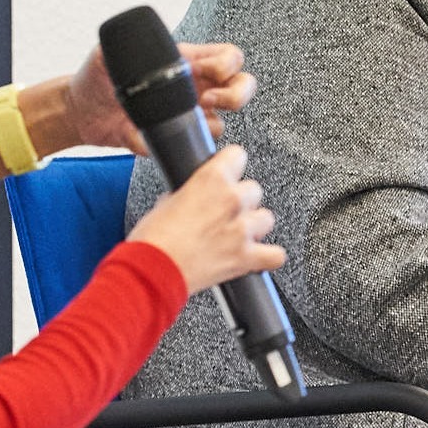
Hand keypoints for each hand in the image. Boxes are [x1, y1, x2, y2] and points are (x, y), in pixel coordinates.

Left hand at [65, 40, 256, 154]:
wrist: (80, 111)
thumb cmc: (97, 77)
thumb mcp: (109, 52)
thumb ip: (125, 47)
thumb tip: (140, 48)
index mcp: (186, 61)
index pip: (228, 57)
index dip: (228, 65)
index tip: (208, 74)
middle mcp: (194, 87)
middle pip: (241, 86)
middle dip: (236, 94)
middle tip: (209, 100)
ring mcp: (186, 114)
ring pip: (221, 122)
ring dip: (207, 124)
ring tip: (181, 121)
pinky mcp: (171, 138)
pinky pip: (184, 147)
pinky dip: (167, 145)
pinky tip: (145, 136)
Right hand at [126, 144, 284, 294]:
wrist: (151, 271)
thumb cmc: (152, 240)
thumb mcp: (165, 202)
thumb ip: (189, 194)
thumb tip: (193, 197)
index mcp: (210, 179)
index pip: (237, 156)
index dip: (231, 165)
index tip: (228, 173)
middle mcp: (231, 200)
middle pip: (254, 190)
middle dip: (241, 201)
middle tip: (224, 213)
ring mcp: (241, 230)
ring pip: (266, 218)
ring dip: (254, 226)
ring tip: (238, 234)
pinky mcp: (245, 258)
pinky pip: (275, 256)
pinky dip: (268, 257)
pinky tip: (257, 255)